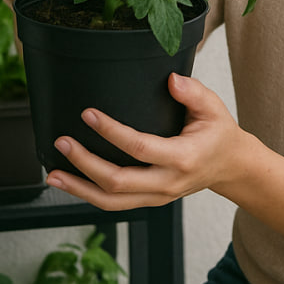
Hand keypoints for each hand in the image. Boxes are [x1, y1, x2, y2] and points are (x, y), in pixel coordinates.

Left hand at [45, 73, 249, 209]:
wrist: (230, 167)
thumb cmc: (219, 134)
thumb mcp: (213, 107)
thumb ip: (193, 92)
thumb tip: (170, 79)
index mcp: (183, 157)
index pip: (140, 147)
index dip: (111, 132)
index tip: (88, 114)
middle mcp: (167, 182)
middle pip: (118, 182)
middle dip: (85, 163)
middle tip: (62, 142)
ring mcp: (157, 196)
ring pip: (111, 201)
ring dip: (79, 188)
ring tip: (53, 173)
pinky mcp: (149, 200)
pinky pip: (114, 204)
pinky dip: (89, 195)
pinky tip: (71, 183)